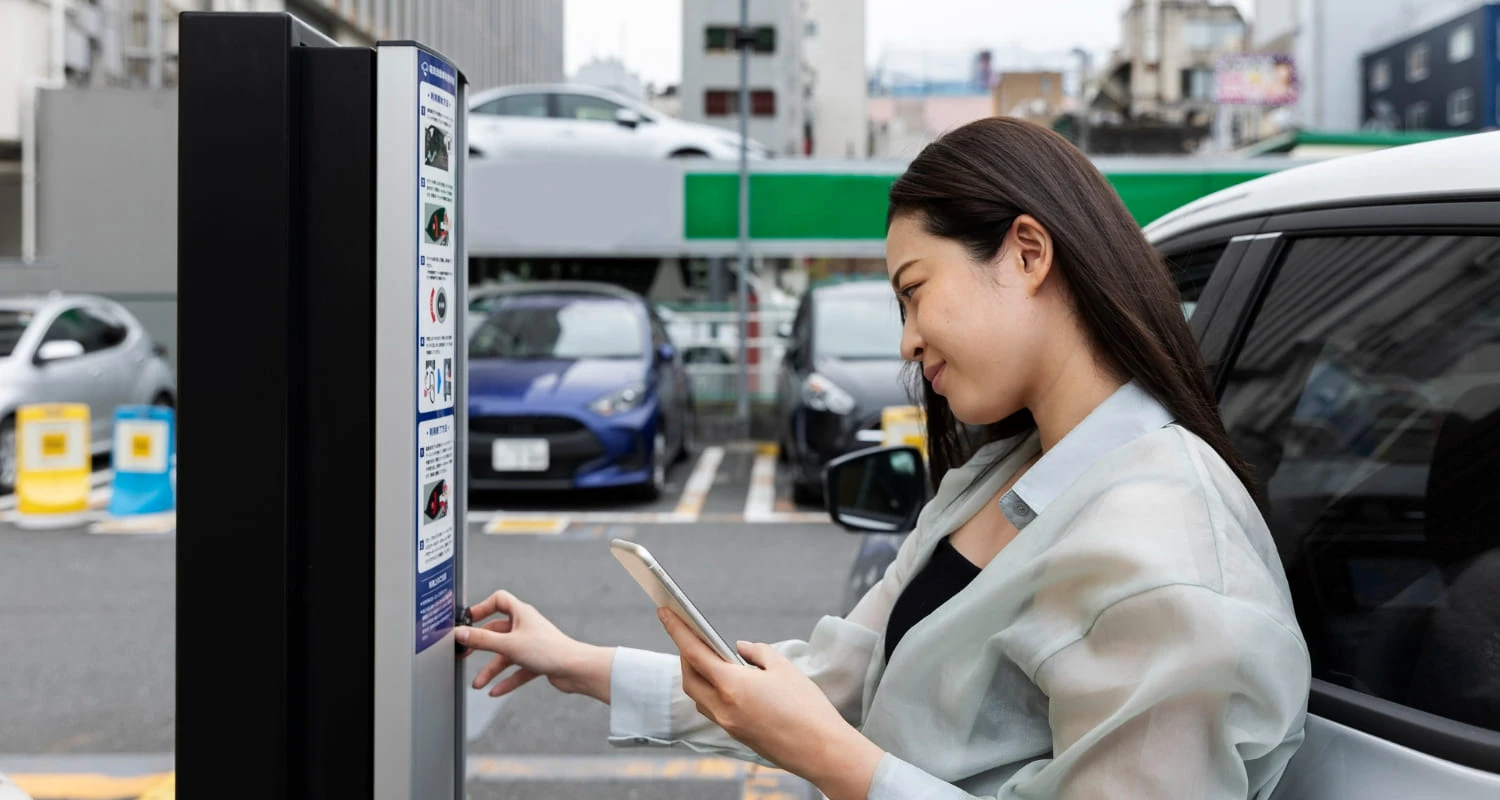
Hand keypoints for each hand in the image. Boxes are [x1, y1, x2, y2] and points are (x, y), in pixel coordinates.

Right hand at [457, 590, 614, 702]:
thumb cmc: (549, 650)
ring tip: (478, 684)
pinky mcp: (538, 661)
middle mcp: (526, 627)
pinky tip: (495, 691)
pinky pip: (517, 670)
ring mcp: (532, 644)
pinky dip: (506, 680)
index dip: (482, 608)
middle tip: (465, 653)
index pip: (498, 601)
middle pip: (497, 631)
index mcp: (521, 614)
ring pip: (506, 654)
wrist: (576, 669)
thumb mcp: (509, 645)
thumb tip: (460, 633)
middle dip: (481, 643)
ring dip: (491, 669)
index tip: (467, 621)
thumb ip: (482, 640)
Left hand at [657, 608, 883, 798]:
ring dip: (698, 675)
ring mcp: (728, 724)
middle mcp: (723, 707)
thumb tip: (739, 649)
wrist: (821, 750)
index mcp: (732, 685)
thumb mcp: (784, 668)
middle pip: (690, 677)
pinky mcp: (737, 734)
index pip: (694, 652)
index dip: (677, 630)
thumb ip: (757, 652)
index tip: (665, 612)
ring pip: (699, 696)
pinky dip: (711, 691)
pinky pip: (713, 709)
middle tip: (691, 635)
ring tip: (709, 657)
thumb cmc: (807, 707)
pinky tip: (727, 682)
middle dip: (686, 654)